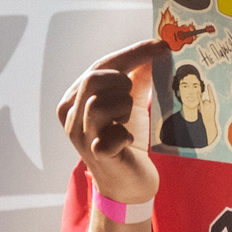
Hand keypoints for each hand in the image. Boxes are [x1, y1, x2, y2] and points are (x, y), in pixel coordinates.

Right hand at [59, 39, 163, 202]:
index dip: (132, 53)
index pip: (99, 66)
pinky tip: (128, 140)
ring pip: (97, 104)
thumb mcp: (129, 105)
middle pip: (92, 79)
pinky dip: (124, 134)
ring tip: (127, 119)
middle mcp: (71, 117)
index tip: (161, 45)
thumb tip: (155, 51)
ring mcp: (81, 138)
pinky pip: (109, 137)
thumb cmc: (124, 142)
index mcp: (74, 100)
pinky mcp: (97, 156)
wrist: (127, 186)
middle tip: (132, 94)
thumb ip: (137, 79)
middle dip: (121, 81)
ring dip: (122, 107)